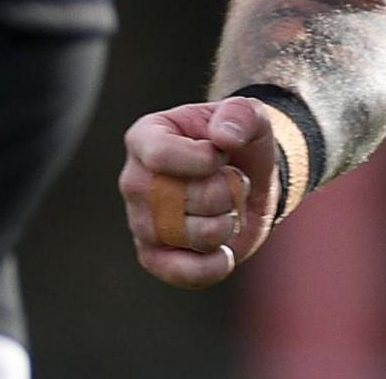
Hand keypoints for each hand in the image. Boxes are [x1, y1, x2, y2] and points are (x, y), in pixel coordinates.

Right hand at [119, 98, 282, 288]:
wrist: (248, 181)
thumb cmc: (240, 143)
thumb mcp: (250, 116)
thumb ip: (241, 115)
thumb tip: (223, 138)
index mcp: (146, 137)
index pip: (160, 155)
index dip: (203, 160)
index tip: (224, 155)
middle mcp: (135, 180)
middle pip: (178, 199)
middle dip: (223, 193)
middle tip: (229, 182)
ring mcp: (140, 221)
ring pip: (188, 236)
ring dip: (225, 225)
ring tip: (226, 209)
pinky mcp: (153, 255)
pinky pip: (178, 272)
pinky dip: (211, 266)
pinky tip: (225, 252)